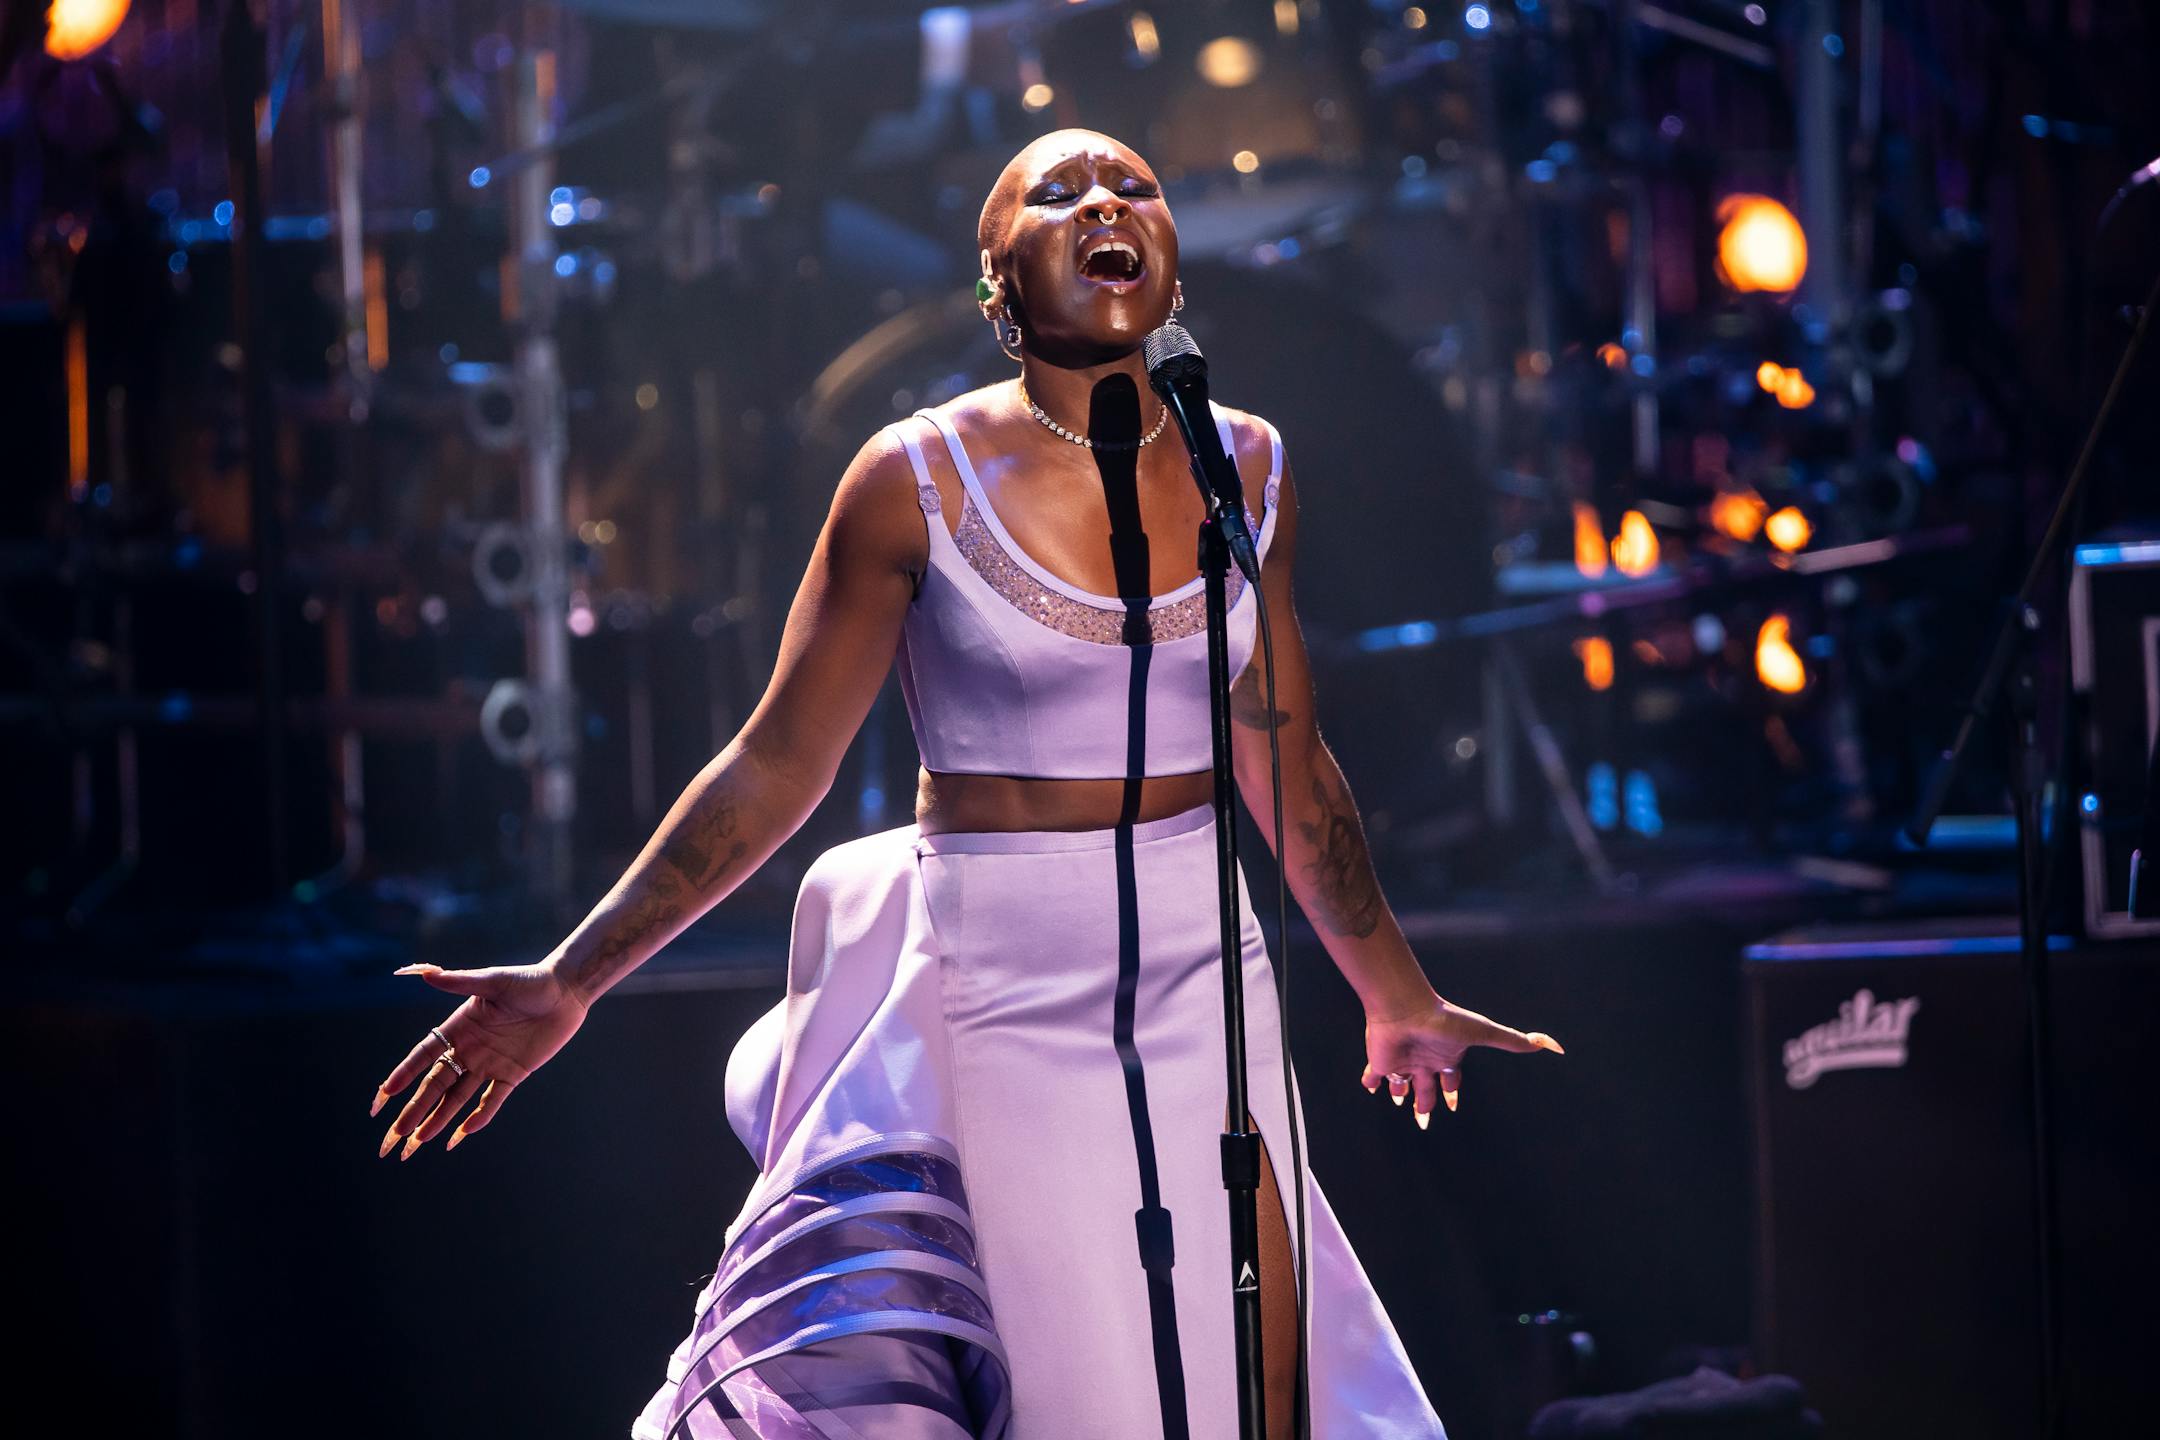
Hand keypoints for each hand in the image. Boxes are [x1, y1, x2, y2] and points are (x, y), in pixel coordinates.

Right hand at [371, 962, 587, 1159]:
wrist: (566, 991)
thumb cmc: (529, 980)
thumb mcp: (494, 980)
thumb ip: (460, 981)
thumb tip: (426, 973)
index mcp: (458, 1027)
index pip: (423, 1056)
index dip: (403, 1075)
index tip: (383, 1096)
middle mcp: (469, 1049)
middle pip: (434, 1085)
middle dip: (413, 1109)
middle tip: (393, 1135)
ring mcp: (490, 1064)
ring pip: (457, 1098)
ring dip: (437, 1119)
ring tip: (416, 1142)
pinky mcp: (513, 1073)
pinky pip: (492, 1100)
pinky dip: (478, 1117)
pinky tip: (460, 1136)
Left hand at [1360, 994, 1562, 1129]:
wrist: (1405, 1009)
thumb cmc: (1444, 1020)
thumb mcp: (1483, 1033)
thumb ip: (1514, 1041)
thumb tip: (1554, 1046)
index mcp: (1447, 1056)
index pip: (1451, 1079)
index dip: (1452, 1092)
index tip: (1453, 1106)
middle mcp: (1424, 1060)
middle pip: (1427, 1088)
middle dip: (1426, 1104)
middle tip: (1424, 1122)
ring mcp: (1402, 1061)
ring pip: (1400, 1083)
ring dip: (1399, 1093)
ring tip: (1398, 1103)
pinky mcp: (1381, 1062)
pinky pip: (1373, 1075)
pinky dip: (1370, 1081)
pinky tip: (1368, 1088)